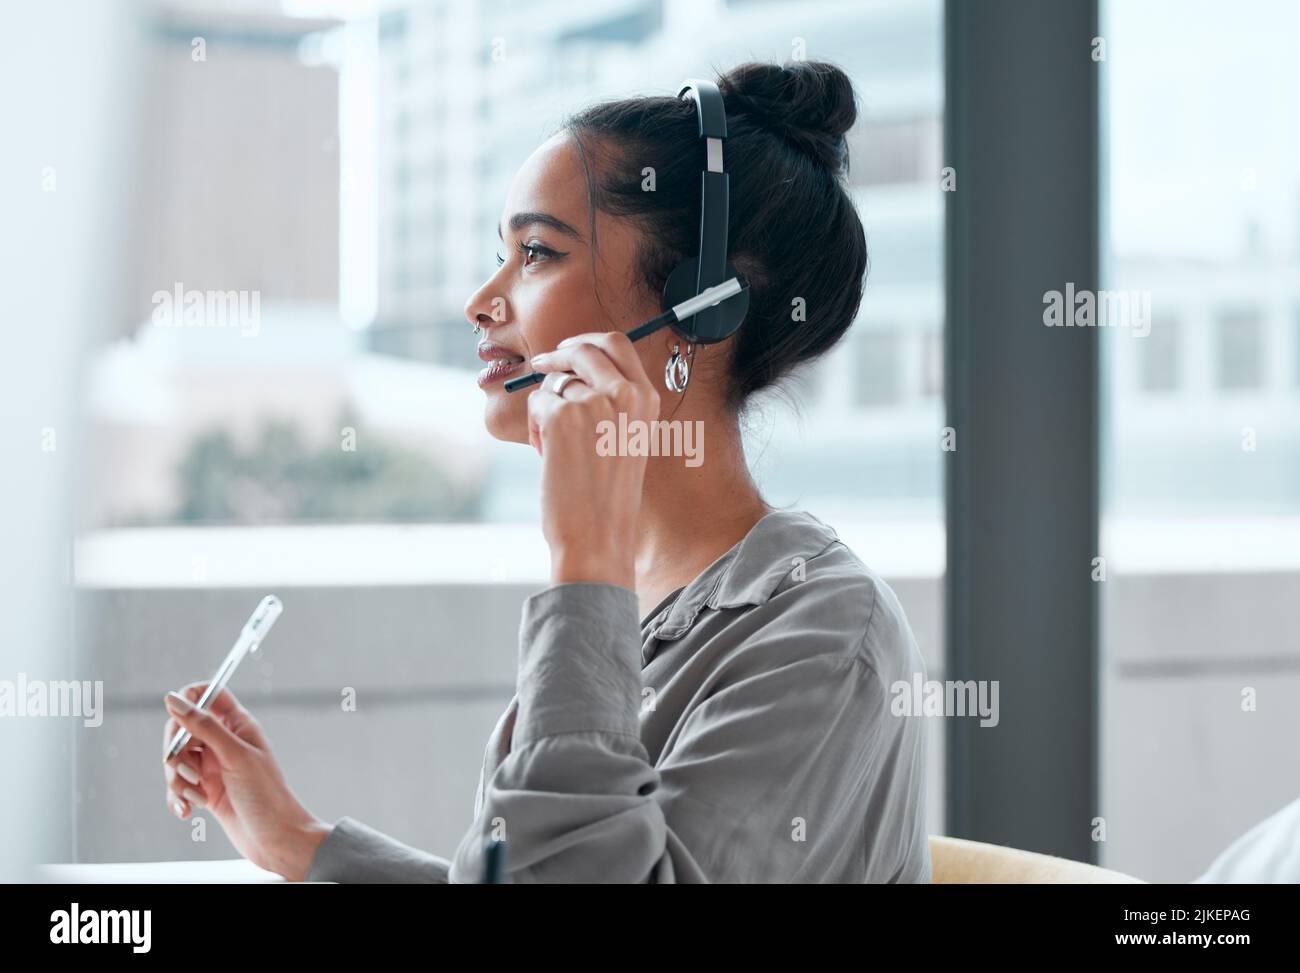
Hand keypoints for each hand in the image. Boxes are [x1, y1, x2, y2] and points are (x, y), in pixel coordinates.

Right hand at [162, 682, 330, 880]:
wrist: (275, 838)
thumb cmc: (265, 794)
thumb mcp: (234, 755)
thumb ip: (203, 726)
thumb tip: (173, 699)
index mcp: (238, 724)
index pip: (208, 693)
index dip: (188, 698)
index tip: (178, 717)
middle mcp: (224, 741)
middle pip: (182, 729)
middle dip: (176, 752)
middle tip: (190, 773)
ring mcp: (213, 766)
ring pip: (176, 760)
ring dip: (178, 780)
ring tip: (197, 797)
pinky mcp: (206, 789)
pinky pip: (178, 786)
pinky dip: (178, 798)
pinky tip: (188, 811)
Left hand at [527, 332, 658, 587]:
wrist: (598, 536)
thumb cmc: (608, 496)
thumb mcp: (627, 439)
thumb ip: (612, 402)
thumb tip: (573, 366)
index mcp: (646, 400)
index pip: (618, 344)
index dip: (588, 341)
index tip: (570, 349)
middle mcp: (625, 395)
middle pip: (584, 348)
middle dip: (559, 354)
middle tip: (542, 365)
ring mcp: (594, 403)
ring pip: (556, 382)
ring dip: (547, 407)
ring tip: (554, 446)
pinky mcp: (562, 416)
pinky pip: (538, 403)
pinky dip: (535, 427)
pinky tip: (547, 455)